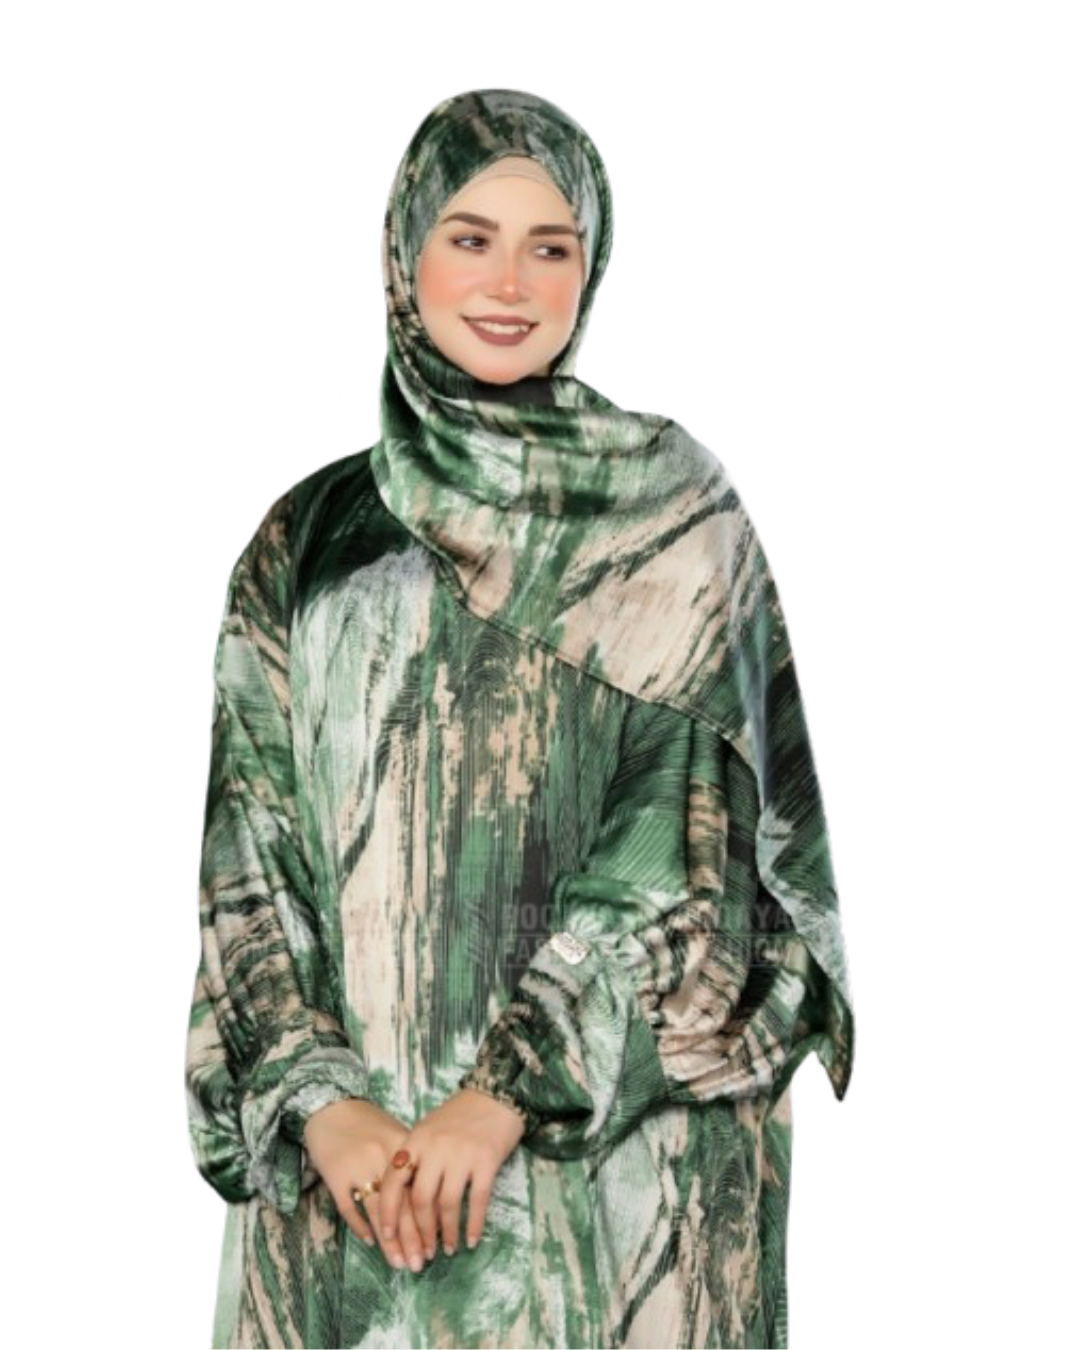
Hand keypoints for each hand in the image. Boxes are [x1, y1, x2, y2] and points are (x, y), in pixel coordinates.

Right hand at [301, 1098, 431, 1273]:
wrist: (330, 1105)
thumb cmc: (366, 1123)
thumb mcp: (393, 1134)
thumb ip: (410, 1163)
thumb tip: (430, 1200)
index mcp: (402, 1146)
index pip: (420, 1190)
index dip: (428, 1221)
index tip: (435, 1245)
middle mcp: (383, 1156)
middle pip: (402, 1205)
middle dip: (412, 1238)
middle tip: (420, 1264)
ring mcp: (359, 1165)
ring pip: (378, 1211)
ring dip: (390, 1241)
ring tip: (400, 1263)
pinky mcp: (336, 1173)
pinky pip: (350, 1207)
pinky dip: (360, 1226)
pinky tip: (371, 1241)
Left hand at [376, 1088, 525, 1257]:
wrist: (496, 1095)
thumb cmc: (460, 1116)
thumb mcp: (430, 1130)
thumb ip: (417, 1159)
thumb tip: (408, 1203)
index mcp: (417, 1139)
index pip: (394, 1180)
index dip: (389, 1211)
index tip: (388, 1236)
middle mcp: (436, 1148)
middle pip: (421, 1199)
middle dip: (421, 1232)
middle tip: (424, 1252)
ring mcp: (462, 1154)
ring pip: (448, 1204)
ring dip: (447, 1233)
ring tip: (447, 1249)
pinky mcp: (487, 1161)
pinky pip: (477, 1200)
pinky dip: (474, 1224)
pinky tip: (472, 1239)